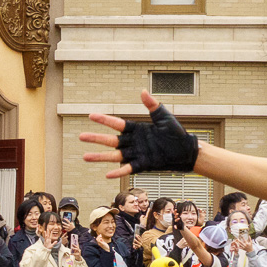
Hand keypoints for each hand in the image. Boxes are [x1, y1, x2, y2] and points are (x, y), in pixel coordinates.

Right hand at [80, 90, 199, 179]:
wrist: (185, 150)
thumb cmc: (176, 133)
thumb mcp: (164, 117)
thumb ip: (152, 105)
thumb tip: (143, 92)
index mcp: (136, 129)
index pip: (117, 124)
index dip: (104, 120)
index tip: (91, 116)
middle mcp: (133, 142)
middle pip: (110, 140)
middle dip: (95, 138)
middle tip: (81, 136)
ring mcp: (136, 154)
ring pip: (114, 155)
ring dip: (100, 156)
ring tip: (85, 157)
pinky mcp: (142, 164)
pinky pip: (127, 168)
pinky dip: (118, 172)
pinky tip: (107, 174)